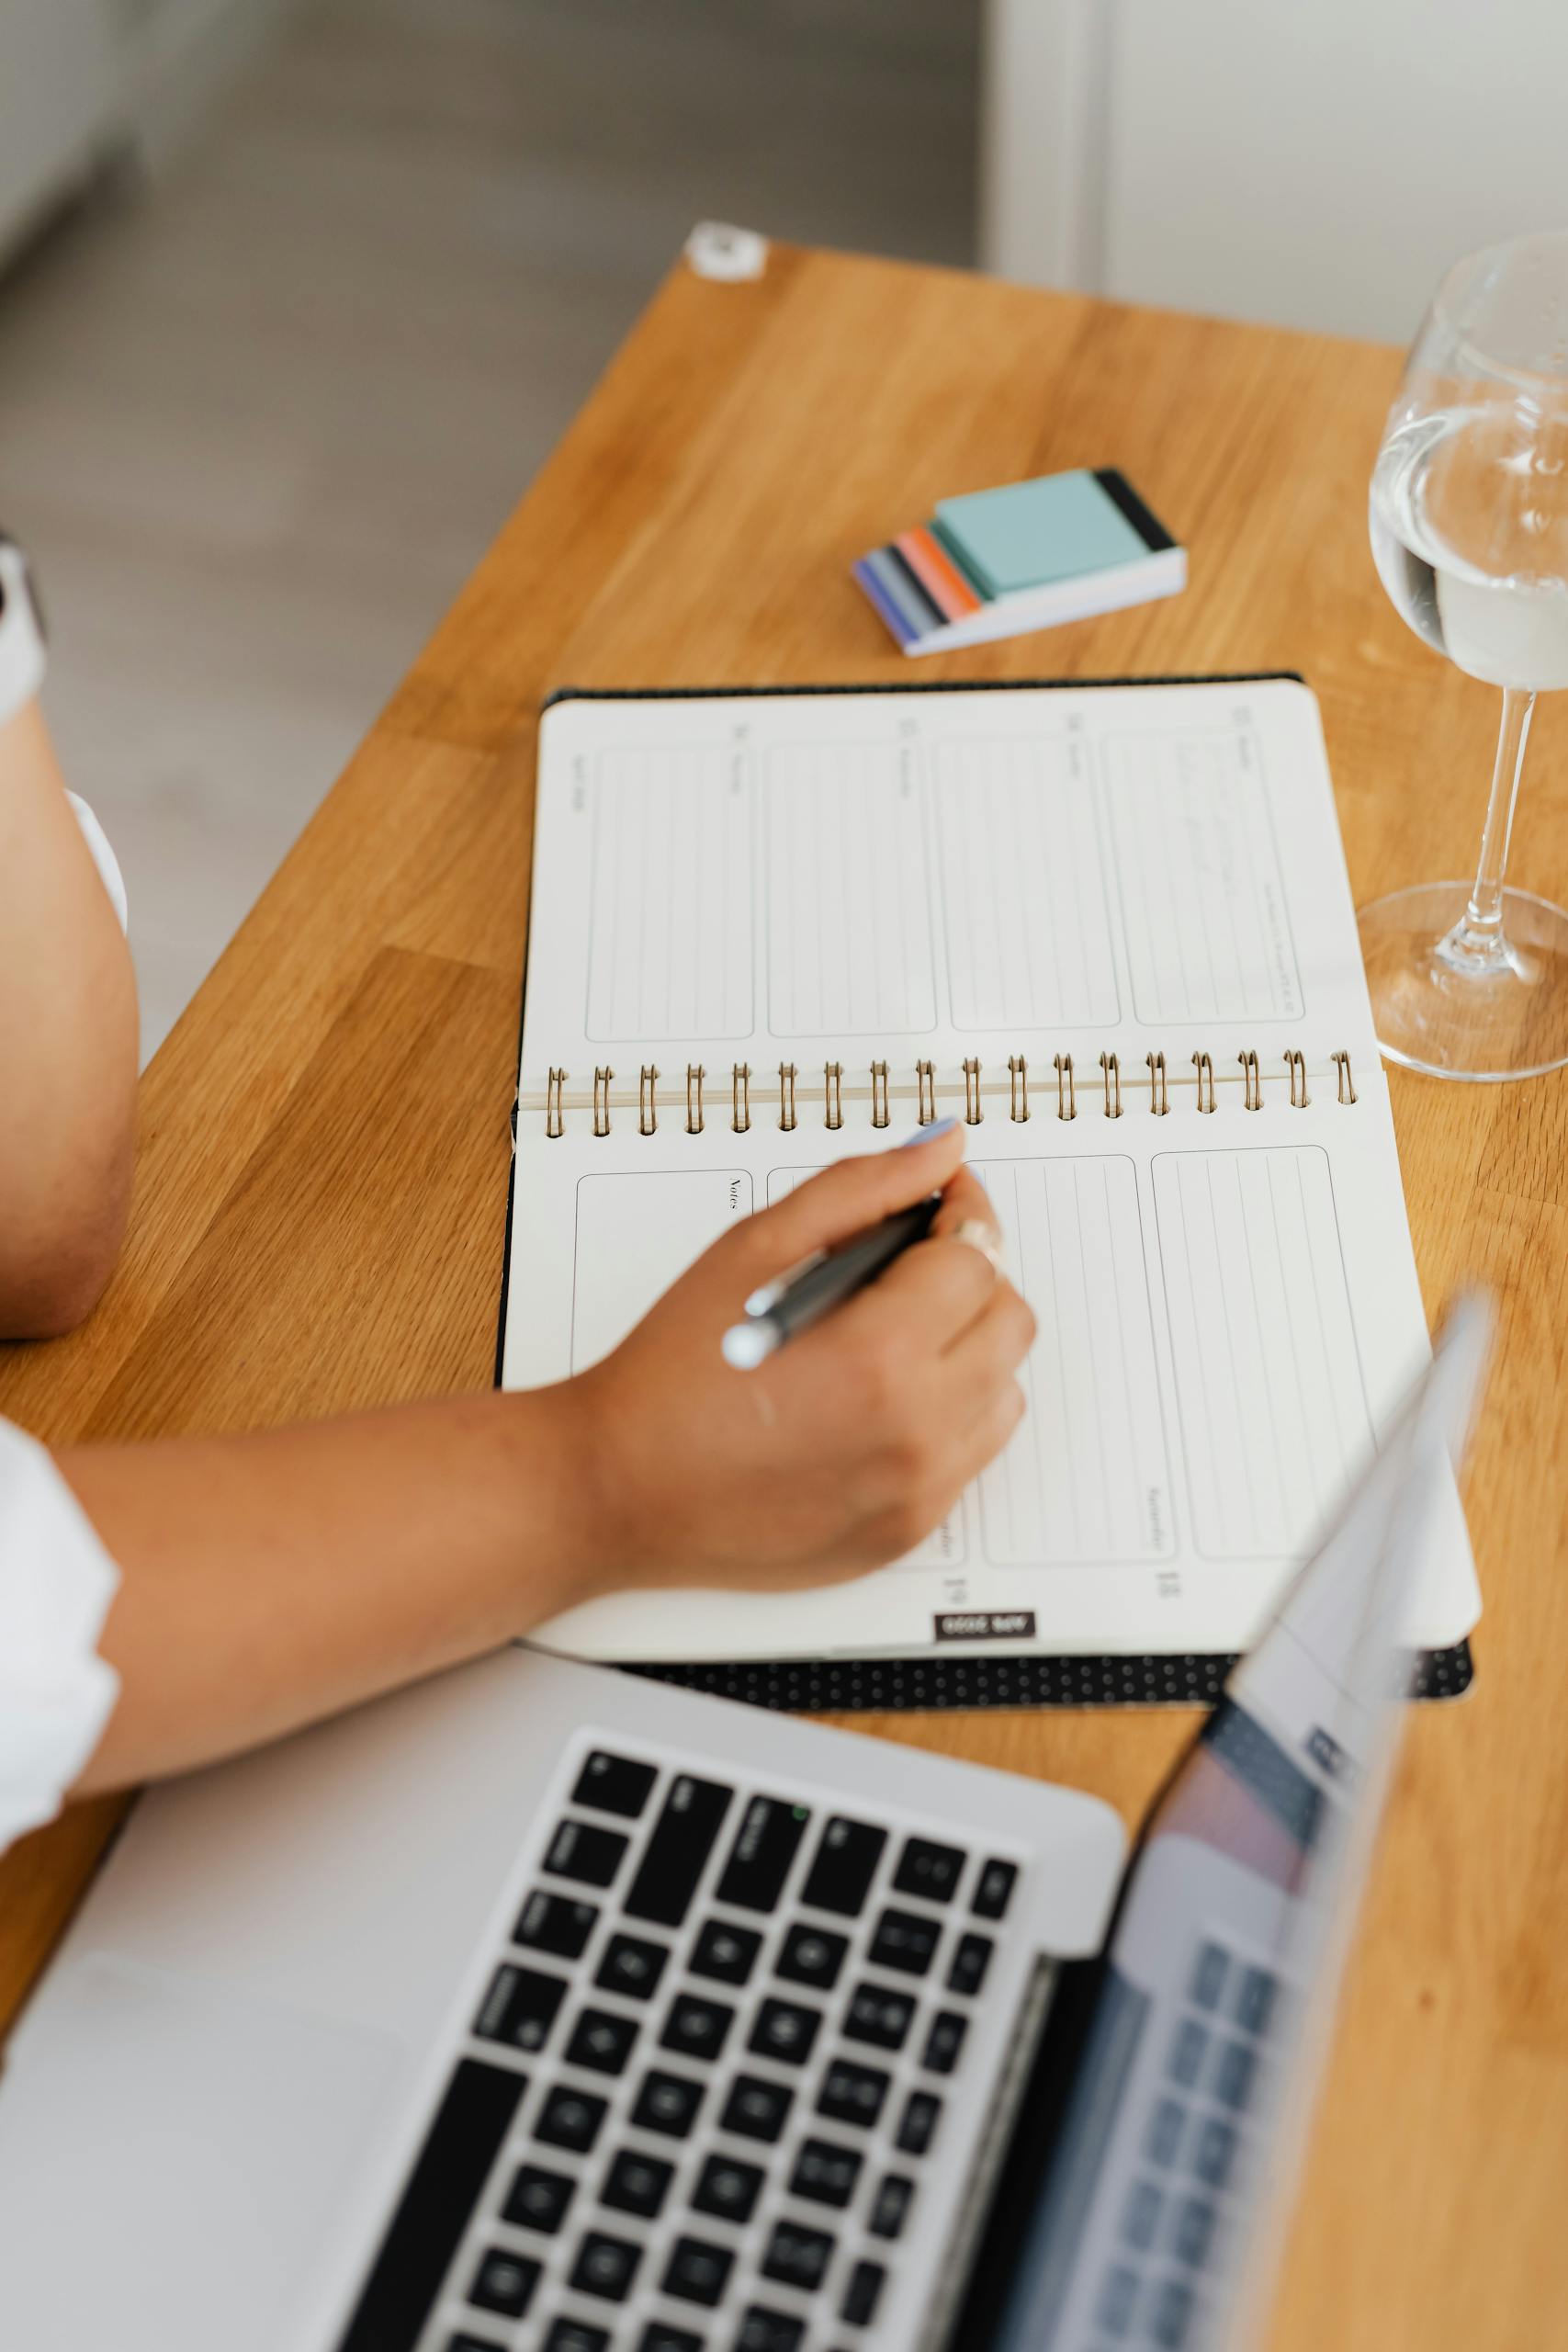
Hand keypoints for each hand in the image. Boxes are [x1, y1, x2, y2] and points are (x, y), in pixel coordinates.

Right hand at [568, 1122, 1036, 1594]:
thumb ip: (859, 1192)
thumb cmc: (670, 1376)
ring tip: (891, 1339)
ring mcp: (917, 1490)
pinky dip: (945, 1416)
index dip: (963, 1215)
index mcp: (878, 1353)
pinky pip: (971, 1455)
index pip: (978, 1258)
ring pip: (1003, 1391)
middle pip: (1009, 1323)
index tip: (942, 1203)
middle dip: (970, 1279)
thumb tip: (939, 1152)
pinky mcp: (908, 1529)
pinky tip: (879, 1400)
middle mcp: (913, 1430)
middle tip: (910, 1268)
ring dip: (966, 1350)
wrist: (620, 1490)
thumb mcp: (752, 1251)